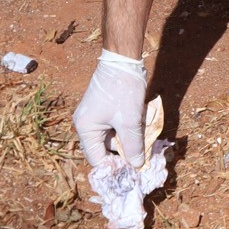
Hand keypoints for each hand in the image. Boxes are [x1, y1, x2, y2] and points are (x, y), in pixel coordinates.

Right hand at [73, 49, 147, 169]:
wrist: (123, 59)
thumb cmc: (122, 89)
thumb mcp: (129, 121)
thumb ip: (133, 146)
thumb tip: (137, 165)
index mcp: (85, 129)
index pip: (97, 159)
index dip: (115, 166)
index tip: (133, 169)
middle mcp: (85, 124)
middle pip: (105, 148)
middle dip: (125, 149)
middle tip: (143, 152)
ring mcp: (94, 116)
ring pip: (114, 136)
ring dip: (129, 136)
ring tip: (143, 130)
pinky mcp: (104, 108)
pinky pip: (116, 125)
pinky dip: (128, 126)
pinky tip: (140, 120)